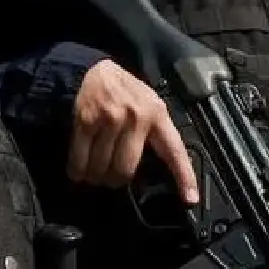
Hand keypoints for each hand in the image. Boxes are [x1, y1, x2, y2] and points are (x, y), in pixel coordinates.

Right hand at [68, 61, 200, 202]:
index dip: (183, 176)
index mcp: (157, 115)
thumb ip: (154, 132)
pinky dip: (78, 170)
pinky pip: (81, 158)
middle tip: (112, 179)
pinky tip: (78, 172)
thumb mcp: (149, 105)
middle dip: (116, 180)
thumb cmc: (125, 93)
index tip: (190, 199)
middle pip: (126, 168)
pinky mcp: (86, 120)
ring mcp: (110, 118)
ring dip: (96, 177)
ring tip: (94, 174)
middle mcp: (136, 117)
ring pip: (103, 167)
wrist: (93, 69)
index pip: (174, 150)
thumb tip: (157, 170)